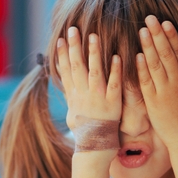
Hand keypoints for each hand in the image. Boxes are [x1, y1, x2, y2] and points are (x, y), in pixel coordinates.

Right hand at [56, 26, 122, 153]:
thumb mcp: (71, 114)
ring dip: (94, 53)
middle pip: (77, 66)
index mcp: (73, 96)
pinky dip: (116, 70)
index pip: (65, 70)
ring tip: (93, 36)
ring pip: (95, 71)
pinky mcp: (113, 102)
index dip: (62, 54)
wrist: (94, 147)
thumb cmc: (84, 132)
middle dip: (74, 47)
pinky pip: (115, 84)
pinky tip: (117, 56)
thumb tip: (63, 83)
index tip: (60, 38)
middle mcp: (83, 94)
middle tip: (73, 29)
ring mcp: (98, 98)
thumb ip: (69, 96)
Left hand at [135, 15, 177, 146]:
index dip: (172, 36)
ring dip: (148, 46)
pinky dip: (141, 68)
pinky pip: (146, 82)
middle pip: (166, 53)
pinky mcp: (153, 101)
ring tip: (141, 30)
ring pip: (155, 64)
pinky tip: (137, 55)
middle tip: (149, 18)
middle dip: (157, 34)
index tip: (165, 22)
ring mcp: (165, 91)